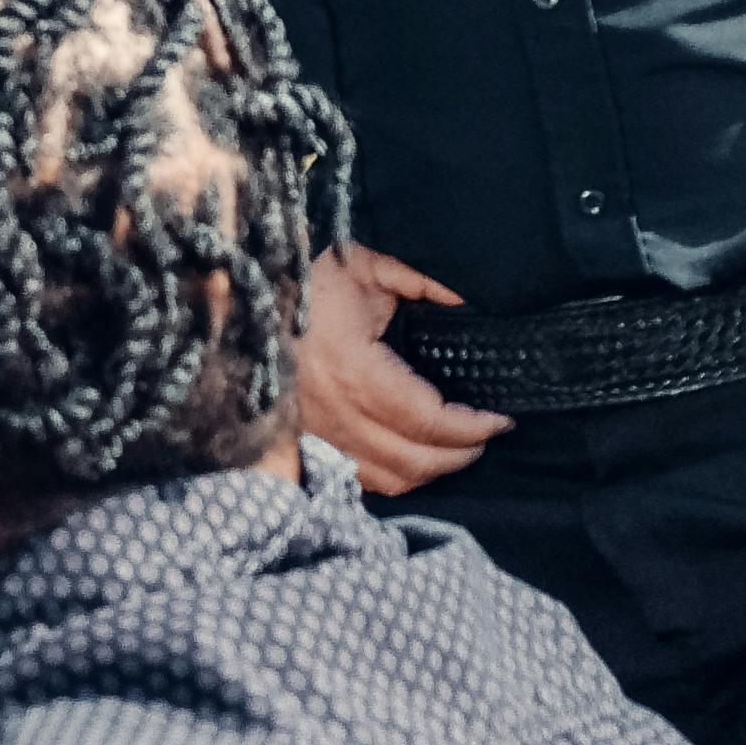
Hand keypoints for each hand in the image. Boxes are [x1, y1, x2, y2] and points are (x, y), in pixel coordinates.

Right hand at [299, 240, 511, 495]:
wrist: (244, 301)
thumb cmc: (306, 281)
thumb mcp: (365, 265)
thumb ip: (422, 280)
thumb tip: (471, 301)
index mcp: (351, 369)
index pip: (425, 420)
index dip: (471, 428)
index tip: (501, 419)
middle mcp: (334, 412)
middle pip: (413, 460)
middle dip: (461, 454)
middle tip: (488, 434)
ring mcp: (318, 433)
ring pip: (389, 479)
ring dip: (432, 471)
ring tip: (458, 448)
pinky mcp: (309, 441)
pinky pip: (362, 479)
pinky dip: (397, 476)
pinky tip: (416, 455)